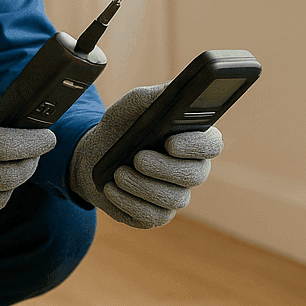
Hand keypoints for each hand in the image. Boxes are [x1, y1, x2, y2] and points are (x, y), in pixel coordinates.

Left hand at [67, 85, 221, 227]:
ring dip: (141, 185)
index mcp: (192, 139)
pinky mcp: (156, 215)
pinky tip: (111, 189)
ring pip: (173, 199)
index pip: (212, 144)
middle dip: (164, 168)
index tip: (170, 142)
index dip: (196, 146)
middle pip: (195, 175)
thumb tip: (170, 89)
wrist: (92, 154)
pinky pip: (152, 216)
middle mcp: (191, 169)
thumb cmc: (120, 128)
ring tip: (118, 173)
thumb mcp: (131, 107)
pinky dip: (128, 202)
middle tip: (138, 158)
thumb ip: (152, 96)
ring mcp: (175, 195)